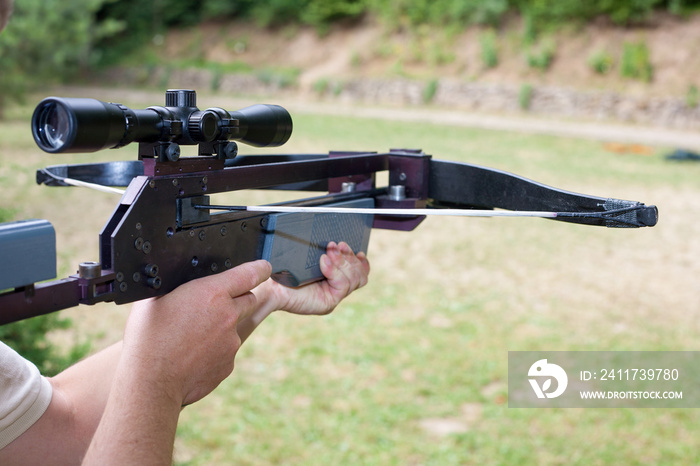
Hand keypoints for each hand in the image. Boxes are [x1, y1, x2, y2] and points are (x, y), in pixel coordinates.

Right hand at [122, 260, 271, 405]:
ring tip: (190, 337)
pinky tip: (191, 355)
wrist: (150, 381)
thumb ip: (180, 284)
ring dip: (220, 328)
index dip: (259, 268)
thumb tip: (185, 280)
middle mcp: (229, 316)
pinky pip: (226, 351)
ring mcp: (231, 342)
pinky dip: (214, 351)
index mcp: (213, 293)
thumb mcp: (156, 297)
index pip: (250, 274)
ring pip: (234, 328)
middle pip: (248, 300)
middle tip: (211, 307)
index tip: (264, 267)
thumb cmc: (148, 336)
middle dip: (236, 299)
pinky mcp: (229, 364)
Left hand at [256, 241, 369, 315]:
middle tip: (335, 245)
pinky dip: (334, 271)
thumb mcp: (308, 257)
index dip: (361, 262)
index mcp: (332, 277)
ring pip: (354, 279)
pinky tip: (323, 262)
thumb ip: (325, 252)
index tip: (357, 250)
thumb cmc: (283, 269)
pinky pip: (342, 285)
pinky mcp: (328, 303)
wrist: (269, 284)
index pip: (359, 272)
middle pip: (360, 275)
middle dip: (349, 257)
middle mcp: (334, 288)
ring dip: (343, 262)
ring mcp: (332, 296)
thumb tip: (338, 243)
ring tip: (328, 251)